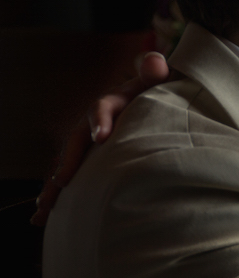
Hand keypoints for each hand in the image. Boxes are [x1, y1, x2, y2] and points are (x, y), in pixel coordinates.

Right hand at [31, 52, 170, 225]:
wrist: (152, 100)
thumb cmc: (155, 93)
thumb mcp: (156, 81)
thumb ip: (154, 72)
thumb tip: (157, 61)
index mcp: (111, 102)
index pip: (102, 107)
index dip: (100, 120)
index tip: (101, 137)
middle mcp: (92, 122)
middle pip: (74, 142)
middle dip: (67, 163)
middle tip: (62, 181)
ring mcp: (86, 142)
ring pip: (65, 163)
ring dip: (53, 186)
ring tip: (44, 207)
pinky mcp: (87, 159)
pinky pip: (67, 175)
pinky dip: (55, 195)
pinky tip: (43, 215)